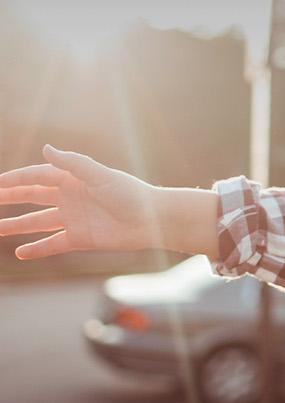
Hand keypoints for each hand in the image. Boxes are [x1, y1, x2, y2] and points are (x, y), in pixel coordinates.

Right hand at [0, 144, 165, 257]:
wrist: (153, 220)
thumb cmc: (130, 193)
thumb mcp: (100, 176)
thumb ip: (73, 163)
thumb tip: (46, 148)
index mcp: (73, 178)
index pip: (37, 176)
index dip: (14, 179)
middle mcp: (70, 196)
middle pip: (32, 197)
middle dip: (10, 197)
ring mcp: (73, 218)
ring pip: (37, 222)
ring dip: (16, 225)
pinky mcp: (80, 238)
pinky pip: (52, 244)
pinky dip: (37, 249)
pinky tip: (20, 253)